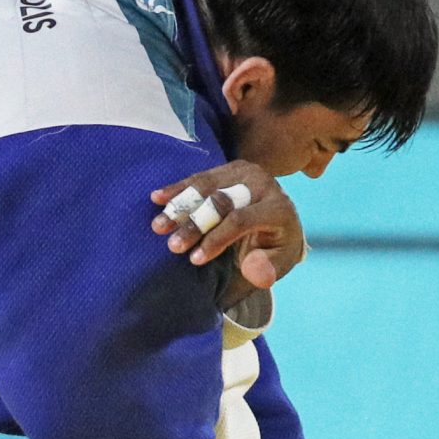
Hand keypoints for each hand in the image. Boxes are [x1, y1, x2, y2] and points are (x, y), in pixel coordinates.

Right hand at [150, 159, 304, 288]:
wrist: (281, 219)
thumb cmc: (276, 246)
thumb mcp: (282, 262)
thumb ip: (269, 268)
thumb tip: (252, 269)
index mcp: (277, 208)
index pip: (240, 220)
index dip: (216, 239)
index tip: (195, 259)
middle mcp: (262, 184)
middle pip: (220, 201)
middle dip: (193, 224)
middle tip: (172, 246)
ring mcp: (244, 172)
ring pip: (206, 186)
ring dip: (179, 206)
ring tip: (158, 226)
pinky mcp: (229, 169)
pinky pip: (200, 177)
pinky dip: (177, 189)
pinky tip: (157, 198)